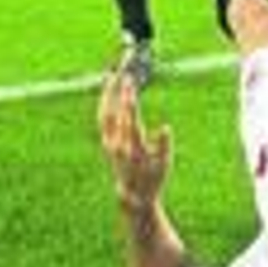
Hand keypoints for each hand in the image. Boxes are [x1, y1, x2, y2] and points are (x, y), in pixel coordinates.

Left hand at [98, 72, 172, 212]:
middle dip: (117, 90)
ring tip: (111, 75)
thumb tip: (165, 127)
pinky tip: (108, 91)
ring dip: (107, 93)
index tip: (130, 82)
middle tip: (122, 71)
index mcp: (133, 146)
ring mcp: (109, 142)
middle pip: (114, 111)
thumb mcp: (164, 164)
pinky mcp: (106, 142)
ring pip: (104, 113)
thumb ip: (163, 145)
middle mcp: (118, 143)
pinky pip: (102, 118)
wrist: (134, 195)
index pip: (129, 117)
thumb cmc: (153, 178)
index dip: (129, 99)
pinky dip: (104, 102)